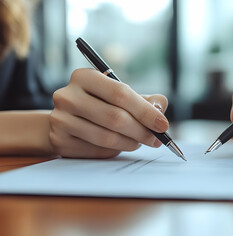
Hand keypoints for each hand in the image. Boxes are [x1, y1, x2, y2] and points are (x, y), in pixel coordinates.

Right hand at [49, 68, 168, 157]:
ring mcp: (60, 119)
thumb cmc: (100, 105)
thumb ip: (144, 99)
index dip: (145, 111)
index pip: (121, 93)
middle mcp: (67, 95)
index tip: (163, 125)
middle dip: (141, 131)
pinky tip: (121, 146)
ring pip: (107, 137)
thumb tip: (160, 107)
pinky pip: (96, 151)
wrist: (65, 120)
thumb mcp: (120, 96)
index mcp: (84, 76)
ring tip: (140, 142)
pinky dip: (115, 151)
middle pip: (115, 117)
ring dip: (130, 143)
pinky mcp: (60, 140)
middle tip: (156, 140)